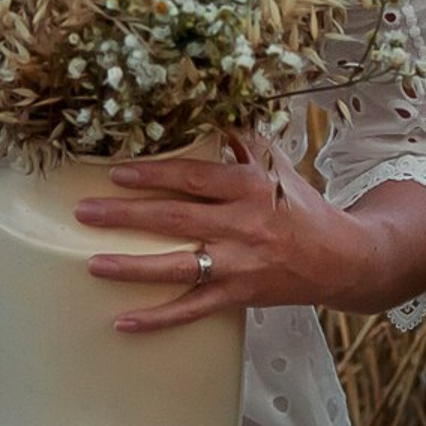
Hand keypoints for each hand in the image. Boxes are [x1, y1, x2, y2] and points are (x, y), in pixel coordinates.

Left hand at [74, 130, 354, 331]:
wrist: (341, 258)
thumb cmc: (299, 205)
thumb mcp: (275, 164)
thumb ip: (238, 138)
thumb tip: (204, 103)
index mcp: (250, 187)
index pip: (194, 178)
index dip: (154, 175)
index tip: (116, 172)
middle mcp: (243, 225)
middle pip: (176, 219)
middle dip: (126, 216)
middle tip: (84, 212)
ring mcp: (239, 264)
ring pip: (178, 267)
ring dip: (132, 267)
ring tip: (92, 262)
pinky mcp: (238, 296)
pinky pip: (191, 309)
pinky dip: (157, 318)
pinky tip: (121, 321)